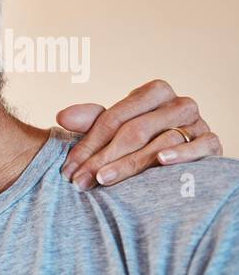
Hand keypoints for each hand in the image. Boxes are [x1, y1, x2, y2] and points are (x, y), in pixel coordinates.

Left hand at [56, 79, 221, 189]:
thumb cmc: (143, 139)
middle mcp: (178, 103)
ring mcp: (199, 122)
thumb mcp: (116, 128)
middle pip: (135, 131)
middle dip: (102, 158)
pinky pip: (201, 145)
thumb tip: (61, 116)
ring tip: (103, 180)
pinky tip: (161, 162)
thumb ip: (91, 121)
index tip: (68, 168)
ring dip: (130, 164)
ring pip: (161, 141)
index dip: (88, 144)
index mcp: (154, 92)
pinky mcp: (213, 142)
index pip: (114, 117)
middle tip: (79, 182)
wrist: (183, 155)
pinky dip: (182, 153)